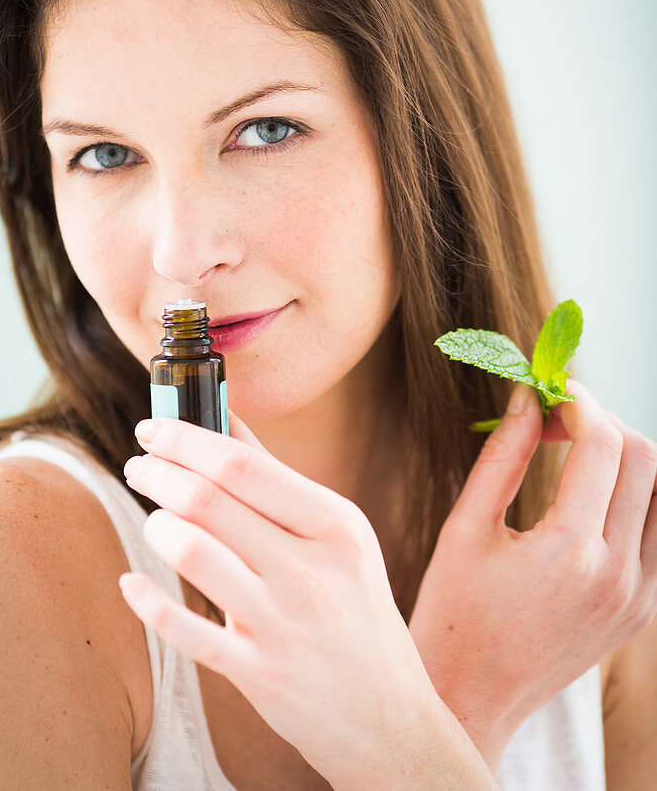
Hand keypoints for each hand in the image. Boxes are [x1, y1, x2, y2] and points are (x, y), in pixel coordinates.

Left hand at [119, 409, 443, 787]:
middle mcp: (312, 569)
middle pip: (210, 501)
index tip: (153, 428)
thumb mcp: (339, 538)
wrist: (391, 716)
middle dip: (159, 474)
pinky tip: (131, 581)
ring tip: (153, 520)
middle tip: (138, 467)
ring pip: (194, 554)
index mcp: (335, 524)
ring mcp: (284, 624)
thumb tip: (225, 418)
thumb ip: (278, 479)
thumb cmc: (354, 610)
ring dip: (157, 527)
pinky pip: (187, 631)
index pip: (242, 464)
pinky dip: (149, 601)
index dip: (184, 439)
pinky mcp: (259, 674)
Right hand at [408, 378, 656, 772]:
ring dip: (623, 457)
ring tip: (573, 455)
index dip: (577, 402)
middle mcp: (618, 576)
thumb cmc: (452, 611)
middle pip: (644, 458)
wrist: (471, 698)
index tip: (548, 391)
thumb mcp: (465, 527)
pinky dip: (631, 498)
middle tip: (555, 420)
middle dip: (602, 422)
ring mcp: (638, 597)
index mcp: (569, 552)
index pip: (602, 444)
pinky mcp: (641, 611)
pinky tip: (586, 498)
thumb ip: (502, 455)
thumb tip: (527, 397)